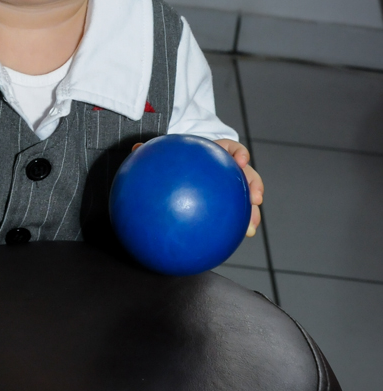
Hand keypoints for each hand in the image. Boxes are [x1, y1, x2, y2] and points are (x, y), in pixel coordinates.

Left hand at [130, 138, 263, 236]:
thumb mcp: (164, 157)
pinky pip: (232, 218)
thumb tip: (136, 149)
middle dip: (255, 186)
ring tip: (250, 229)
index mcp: (215, 155)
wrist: (179, 175)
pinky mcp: (226, 208)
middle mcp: (226, 172)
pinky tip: (232, 242)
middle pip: (247, 176)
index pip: (231, 149)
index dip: (239, 153)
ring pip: (246, 200)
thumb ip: (153, 153)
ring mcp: (228, 190)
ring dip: (252, 214)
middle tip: (255, 198)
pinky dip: (234, 229)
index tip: (241, 160)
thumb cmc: (175, 163)